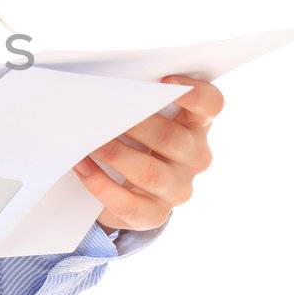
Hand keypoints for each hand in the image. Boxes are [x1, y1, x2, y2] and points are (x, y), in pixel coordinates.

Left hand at [71, 74, 223, 231]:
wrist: (125, 186)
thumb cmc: (133, 137)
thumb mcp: (141, 117)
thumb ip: (134, 100)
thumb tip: (105, 88)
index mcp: (196, 124)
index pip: (211, 104)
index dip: (194, 93)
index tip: (165, 81)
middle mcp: (195, 156)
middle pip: (172, 139)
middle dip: (134, 125)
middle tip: (103, 114)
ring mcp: (179, 188)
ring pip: (150, 173)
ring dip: (115, 155)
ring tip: (87, 142)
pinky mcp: (156, 214)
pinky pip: (129, 204)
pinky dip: (101, 185)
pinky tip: (82, 168)